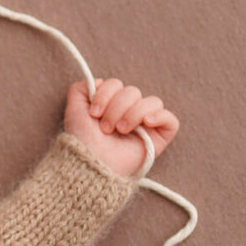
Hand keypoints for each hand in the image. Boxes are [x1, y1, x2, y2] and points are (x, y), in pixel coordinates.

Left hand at [63, 77, 179, 177]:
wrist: (91, 163)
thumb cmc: (83, 141)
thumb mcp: (74, 110)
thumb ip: (80, 89)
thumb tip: (98, 82)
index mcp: (112, 105)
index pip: (117, 84)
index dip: (105, 94)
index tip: (94, 113)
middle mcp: (130, 113)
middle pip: (133, 91)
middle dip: (116, 108)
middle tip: (106, 128)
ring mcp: (147, 125)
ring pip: (152, 102)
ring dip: (133, 113)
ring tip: (121, 130)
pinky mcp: (160, 138)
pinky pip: (171, 120)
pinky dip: (160, 117)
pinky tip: (146, 122)